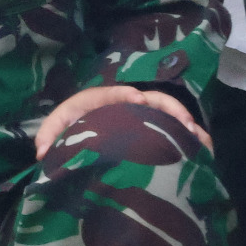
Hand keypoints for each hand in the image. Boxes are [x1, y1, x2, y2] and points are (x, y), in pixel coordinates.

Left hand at [31, 83, 208, 159]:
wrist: (78, 128)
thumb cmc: (68, 124)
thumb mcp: (56, 127)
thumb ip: (48, 136)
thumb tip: (43, 153)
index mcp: (101, 100)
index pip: (114, 93)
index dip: (126, 94)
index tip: (137, 100)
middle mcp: (126, 104)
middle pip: (152, 99)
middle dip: (169, 108)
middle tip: (183, 123)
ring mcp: (142, 115)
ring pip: (167, 113)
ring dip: (183, 121)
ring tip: (196, 136)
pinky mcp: (151, 128)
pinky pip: (173, 128)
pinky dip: (188, 136)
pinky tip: (202, 148)